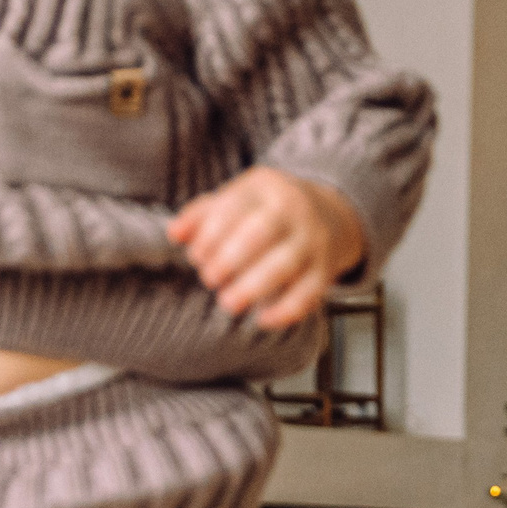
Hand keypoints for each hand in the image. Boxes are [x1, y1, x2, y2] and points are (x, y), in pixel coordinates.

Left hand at [167, 168, 364, 329]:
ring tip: (228, 303)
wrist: (331, 213)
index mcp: (265, 187)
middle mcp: (294, 210)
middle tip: (209, 279)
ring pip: (285, 264)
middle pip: (261, 232)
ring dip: (253, 286)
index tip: (196, 256)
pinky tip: (263, 320)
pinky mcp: (326, 269)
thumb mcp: (240, 198)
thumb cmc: (270, 209)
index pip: (234, 207)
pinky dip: (286, 310)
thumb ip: (204, 214)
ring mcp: (313, 240)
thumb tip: (174, 233)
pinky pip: (309, 293)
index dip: (210, 235)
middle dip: (229, 259)